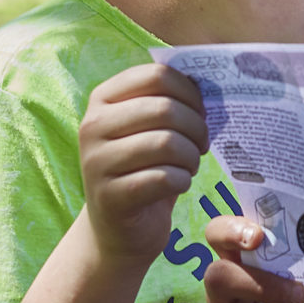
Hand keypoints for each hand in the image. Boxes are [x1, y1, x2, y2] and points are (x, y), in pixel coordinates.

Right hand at [75, 65, 205, 264]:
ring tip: (189, 166)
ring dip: (191, 157)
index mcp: (103, 98)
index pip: (157, 75)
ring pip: (167, 143)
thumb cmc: (144, 167)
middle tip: (201, 145)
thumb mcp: (151, 128)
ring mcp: (96, 162)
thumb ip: (170, 101)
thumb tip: (211, 79)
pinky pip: (165, 178)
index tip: (201, 112)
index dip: (190, 92)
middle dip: (196, 127)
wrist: (118, 228)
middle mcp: (92, 126)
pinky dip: (183, 180)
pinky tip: (178, 184)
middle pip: (165, 108)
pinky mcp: (110, 196)